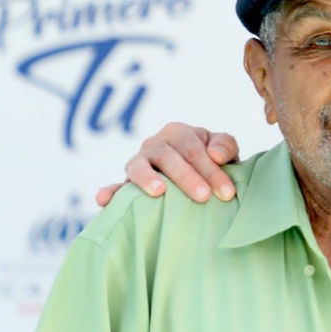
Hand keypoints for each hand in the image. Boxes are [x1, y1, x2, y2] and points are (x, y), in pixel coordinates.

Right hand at [93, 122, 240, 206]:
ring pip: (138, 167)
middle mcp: (155, 144)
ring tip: (159, 191)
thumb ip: (225, 145)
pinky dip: (109, 191)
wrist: (197, 175)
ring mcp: (138, 163)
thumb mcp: (224, 149)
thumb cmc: (213, 161)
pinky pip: (116, 186)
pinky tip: (103, 199)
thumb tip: (215, 155)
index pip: (194, 149)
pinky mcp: (126, 184)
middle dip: (187, 177)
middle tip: (203, 196)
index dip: (212, 170)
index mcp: (178, 132)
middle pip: (168, 157)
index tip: (227, 192)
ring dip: (147, 178)